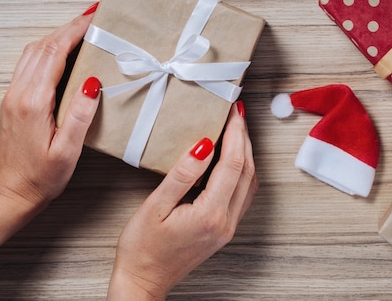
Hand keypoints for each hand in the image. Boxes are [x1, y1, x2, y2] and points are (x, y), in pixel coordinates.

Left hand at [0, 5, 101, 210]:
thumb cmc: (43, 177)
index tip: (93, 17)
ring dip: (56, 36)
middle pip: (43, 46)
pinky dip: (46, 49)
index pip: (55, 53)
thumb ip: (79, 114)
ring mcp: (12, 95)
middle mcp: (19, 93)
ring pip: (33, 52)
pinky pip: (28, 64)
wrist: (13, 193)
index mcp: (33, 102)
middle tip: (92, 17)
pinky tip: (60, 51)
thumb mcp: (67, 150)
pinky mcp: (12, 100)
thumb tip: (92, 81)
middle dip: (68, 27)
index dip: (75, 31)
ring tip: (80, 29)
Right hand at [108, 102, 257, 299]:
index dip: (235, 133)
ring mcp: (227, 227)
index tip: (233, 110)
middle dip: (244, 138)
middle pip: (247, 171)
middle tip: (238, 112)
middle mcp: (225, 222)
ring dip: (246, 153)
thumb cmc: (142, 248)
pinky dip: (241, 170)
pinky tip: (231, 158)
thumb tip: (203, 146)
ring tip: (237, 129)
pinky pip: (242, 193)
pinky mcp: (223, 229)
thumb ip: (182, 175)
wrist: (144, 280)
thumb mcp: (155, 206)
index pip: (232, 164)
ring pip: (249, 183)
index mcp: (210, 214)